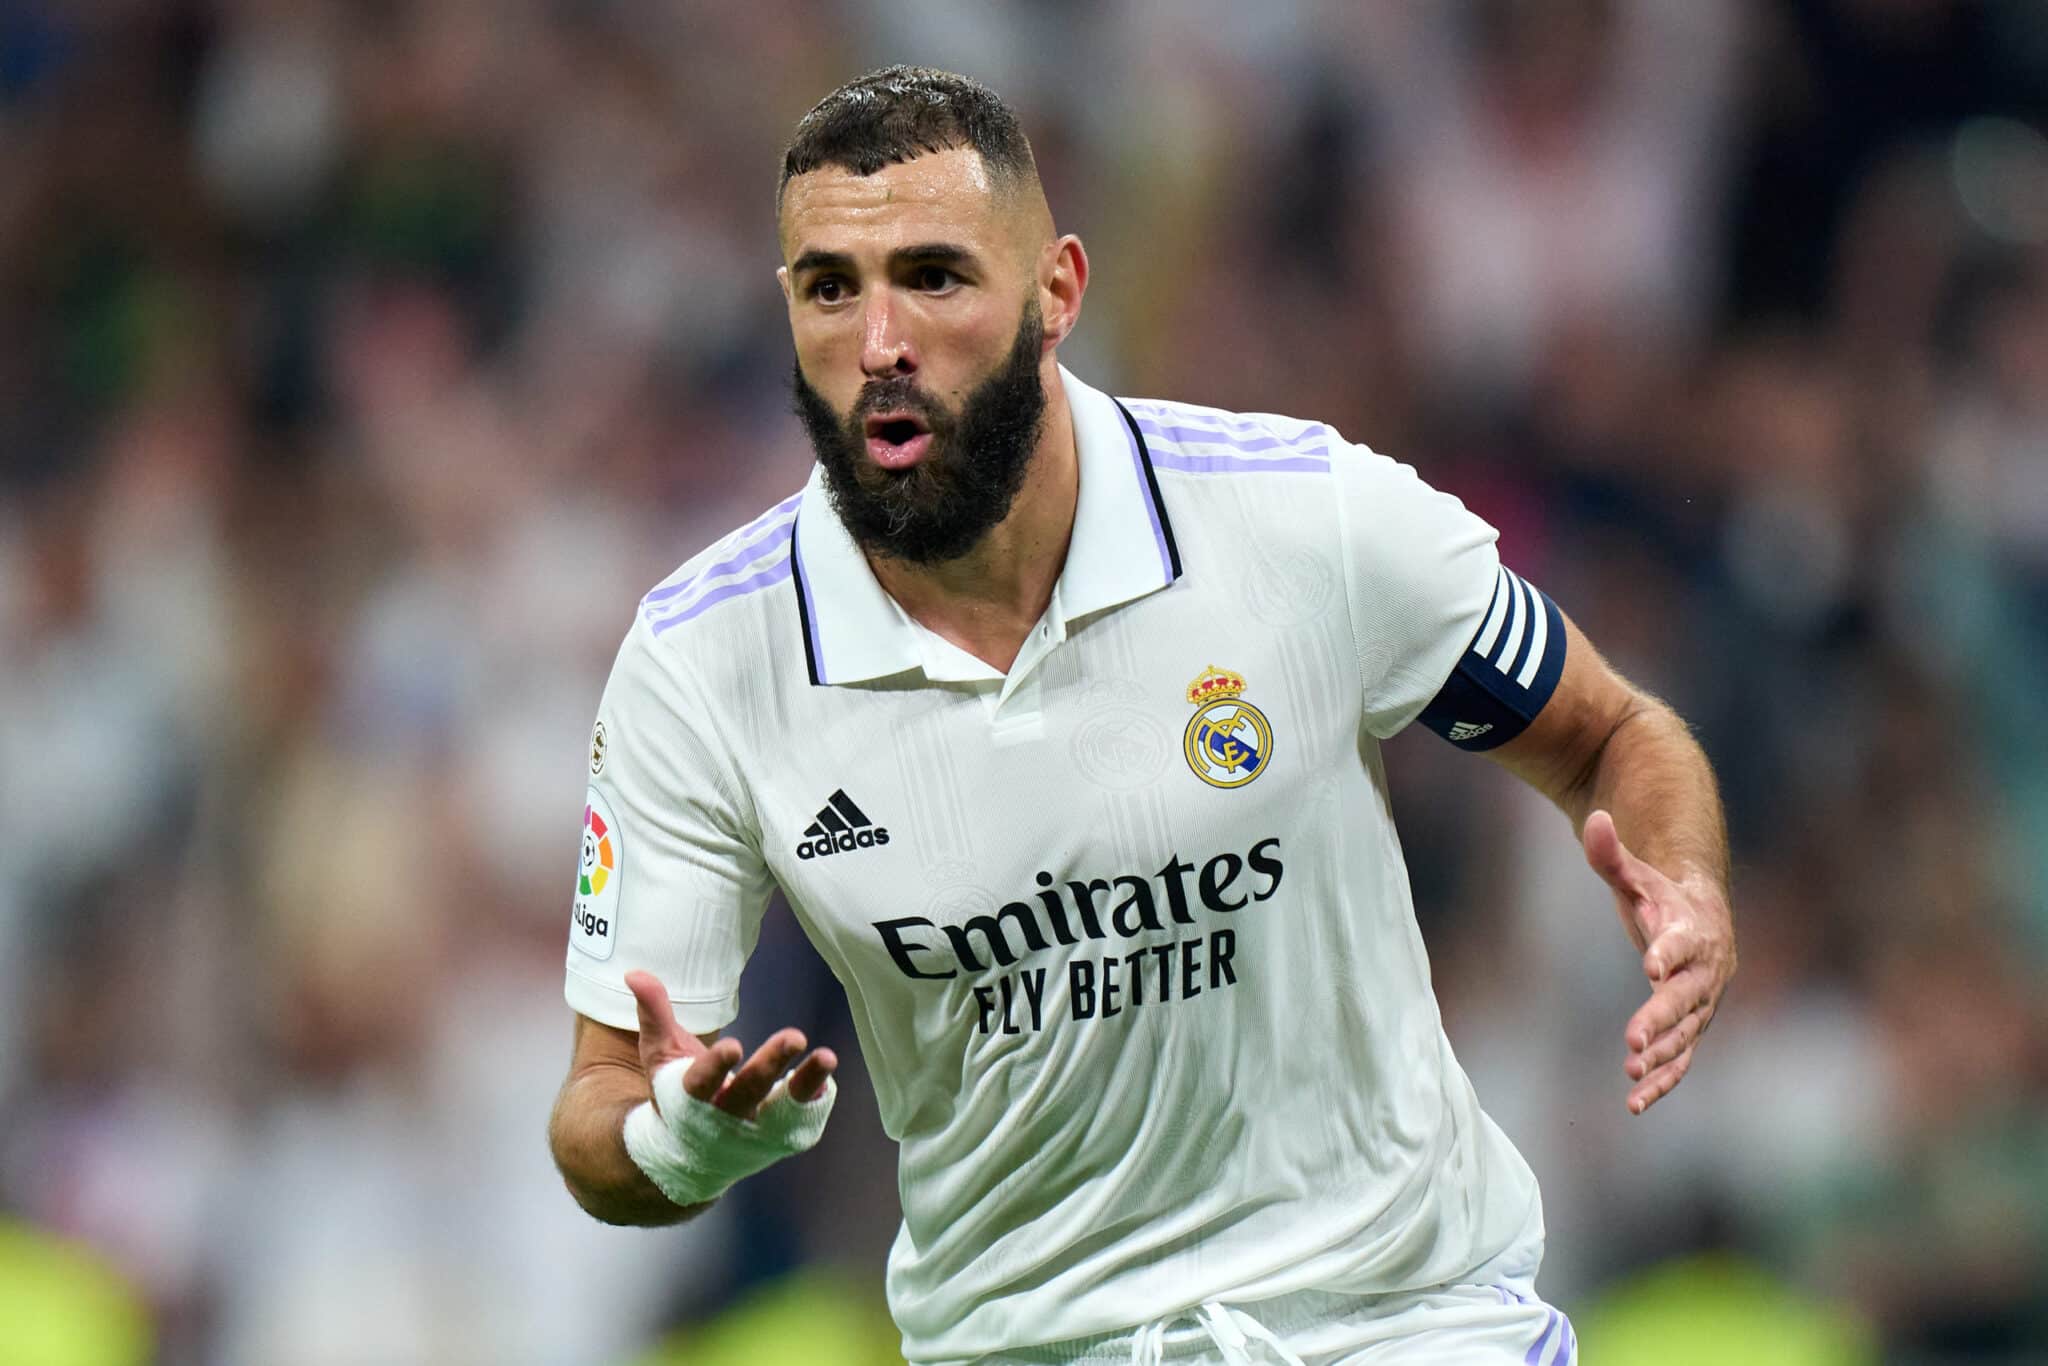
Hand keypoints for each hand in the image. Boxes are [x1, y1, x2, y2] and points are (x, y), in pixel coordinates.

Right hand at [625, 969, 837, 1120]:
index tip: (734, 1047)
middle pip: (748, 1092)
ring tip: (827, 1056)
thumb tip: (636, 973)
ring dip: (806, 1084)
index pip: (702, 1083)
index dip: (717, 1066)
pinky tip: (827, 1069)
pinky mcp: (782, 1137)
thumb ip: (654, 1014)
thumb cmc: (675, 1096)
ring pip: (783, 1110)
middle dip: (769, 1065)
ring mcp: (755, 1133)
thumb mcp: (660, 1056)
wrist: (688, 1159)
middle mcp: (724, 1118)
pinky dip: (816, 1096)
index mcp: (690, 1099)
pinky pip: (805, 1118)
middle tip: (795, 1036)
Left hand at [1582, 810, 1734, 1115]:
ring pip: (1685, 1036)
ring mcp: (1701, 1005)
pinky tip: (1636, 1105)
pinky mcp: (1691, 1028)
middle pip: (1684, 999)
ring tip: (1631, 1074)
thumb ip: (1611, 853)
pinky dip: (1663, 1081)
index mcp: (1693, 932)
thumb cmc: (1662, 895)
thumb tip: (1594, 818)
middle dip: (1660, 1020)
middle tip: (1632, 1042)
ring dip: (1661, 1057)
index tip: (1651, 966)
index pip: (1682, 944)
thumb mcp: (1634, 874)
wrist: (1703, 917)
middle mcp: (1704, 973)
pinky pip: (1681, 1060)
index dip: (1668, 953)